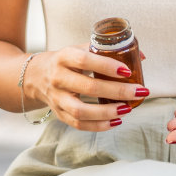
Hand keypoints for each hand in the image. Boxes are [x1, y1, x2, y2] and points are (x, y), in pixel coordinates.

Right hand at [25, 46, 148, 131]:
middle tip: (138, 91)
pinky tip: (116, 121)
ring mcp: (57, 98)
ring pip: (81, 111)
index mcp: (63, 57)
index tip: (127, 70)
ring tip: (127, 108)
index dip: (106, 65)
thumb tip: (141, 57)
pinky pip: (78, 124)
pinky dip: (99, 125)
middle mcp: (57, 78)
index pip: (84, 59)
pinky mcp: (59, 113)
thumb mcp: (79, 49)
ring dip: (107, 112)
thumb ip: (106, 51)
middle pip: (88, 88)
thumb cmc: (65, 61)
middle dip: (117, 91)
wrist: (34, 76)